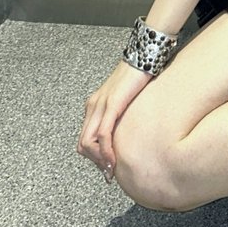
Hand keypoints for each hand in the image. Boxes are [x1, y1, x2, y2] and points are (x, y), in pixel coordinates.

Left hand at [77, 60, 151, 181]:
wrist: (145, 55)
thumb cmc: (140, 76)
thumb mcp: (128, 99)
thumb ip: (122, 115)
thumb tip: (129, 133)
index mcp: (95, 105)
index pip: (85, 139)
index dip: (94, 157)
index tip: (108, 167)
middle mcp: (93, 106)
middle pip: (82, 144)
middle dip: (95, 162)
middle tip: (110, 172)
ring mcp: (100, 105)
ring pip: (88, 143)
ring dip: (99, 160)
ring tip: (112, 169)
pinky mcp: (111, 104)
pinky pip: (103, 134)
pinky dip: (106, 151)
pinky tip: (114, 159)